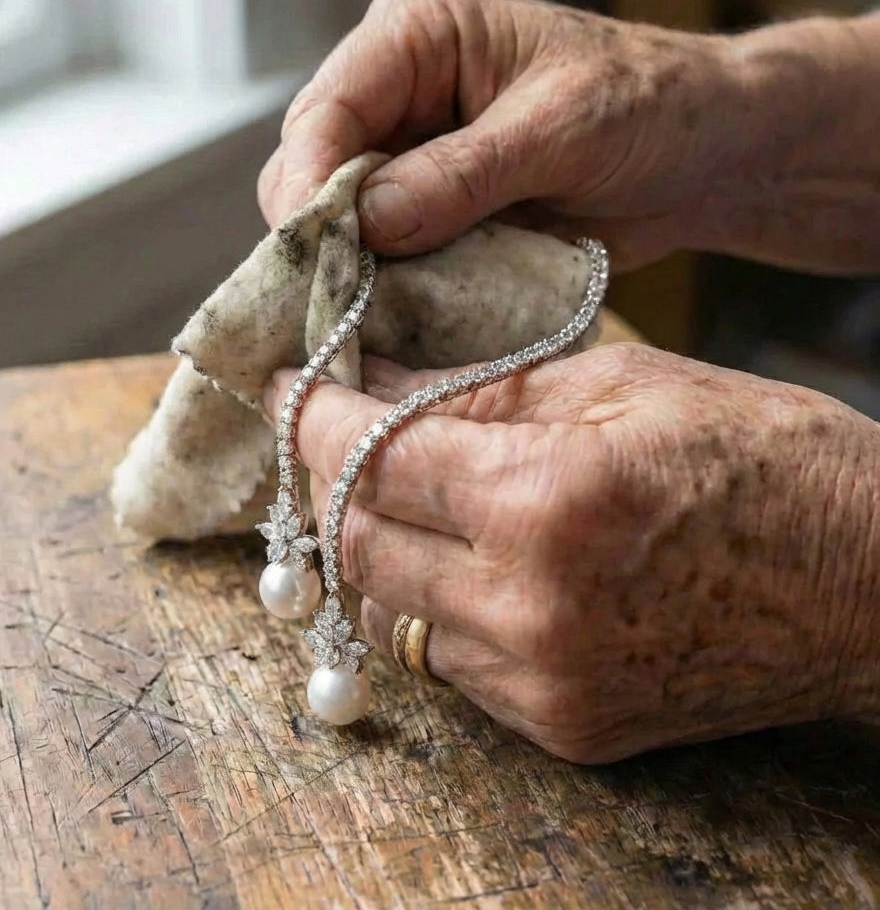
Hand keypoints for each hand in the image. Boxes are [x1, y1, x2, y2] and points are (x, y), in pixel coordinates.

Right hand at [259, 0, 879, 273]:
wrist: (699, 156)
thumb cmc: (648, 106)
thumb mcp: (560, 129)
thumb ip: (463, 174)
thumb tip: (368, 222)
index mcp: (418, 35)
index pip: (327, 107)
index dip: (308, 181)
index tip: (311, 249)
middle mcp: (397, 94)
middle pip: (312, 169)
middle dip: (320, 235)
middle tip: (335, 299)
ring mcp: (408, 159)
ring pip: (337, 222)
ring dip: (351, 270)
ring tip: (367, 316)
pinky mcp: (427, 214)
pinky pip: (382, 258)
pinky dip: (386, 290)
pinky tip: (397, 316)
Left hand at [266, 345, 879, 761]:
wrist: (870, 584)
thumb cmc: (765, 459)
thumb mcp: (622, 384)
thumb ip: (483, 392)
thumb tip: (378, 387)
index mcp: (547, 500)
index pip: (370, 458)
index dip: (312, 416)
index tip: (287, 384)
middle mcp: (528, 606)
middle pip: (359, 545)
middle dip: (328, 480)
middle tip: (327, 432)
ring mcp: (542, 682)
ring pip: (389, 611)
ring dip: (372, 544)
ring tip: (386, 489)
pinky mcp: (562, 726)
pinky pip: (445, 661)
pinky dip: (426, 600)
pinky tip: (448, 554)